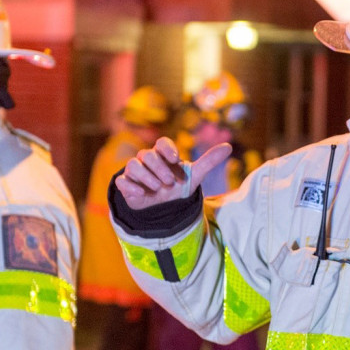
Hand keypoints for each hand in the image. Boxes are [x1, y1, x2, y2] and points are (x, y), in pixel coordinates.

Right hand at [115, 137, 231, 209]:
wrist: (164, 206)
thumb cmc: (178, 185)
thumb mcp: (194, 175)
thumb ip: (209, 161)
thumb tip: (228, 146)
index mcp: (163, 155)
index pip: (161, 142)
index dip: (166, 148)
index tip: (175, 159)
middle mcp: (147, 160)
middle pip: (146, 154)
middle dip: (159, 167)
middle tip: (170, 181)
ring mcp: (135, 172)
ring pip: (132, 165)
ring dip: (145, 176)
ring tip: (157, 188)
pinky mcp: (126, 185)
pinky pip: (121, 181)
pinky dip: (130, 186)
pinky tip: (142, 193)